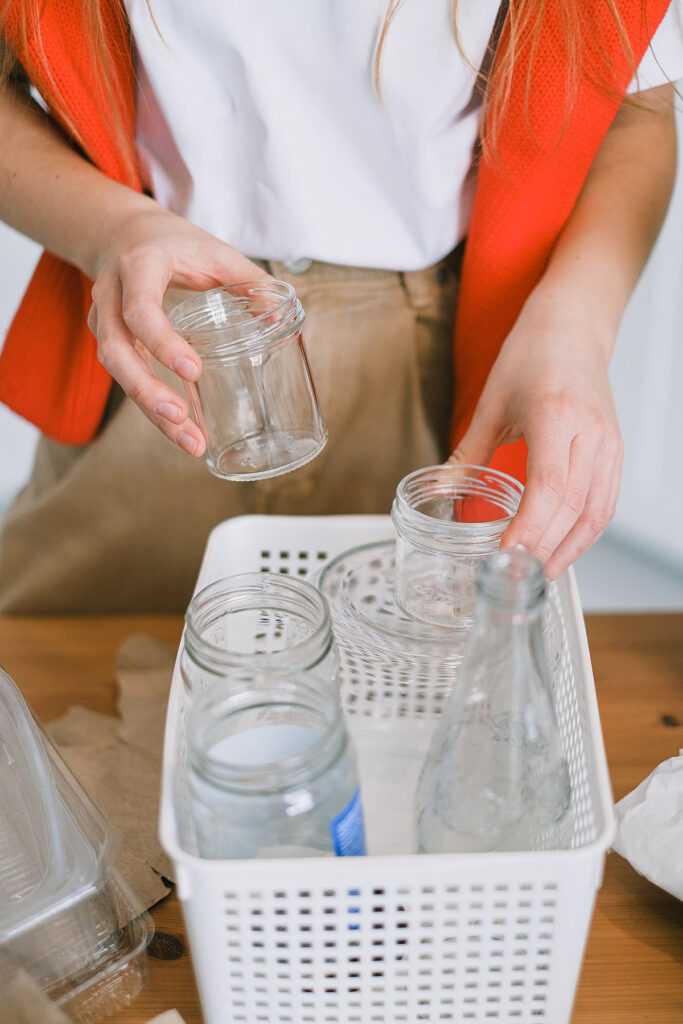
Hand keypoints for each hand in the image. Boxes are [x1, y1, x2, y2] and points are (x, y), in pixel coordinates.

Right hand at [87, 197, 270, 454]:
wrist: (119, 233)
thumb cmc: (171, 243)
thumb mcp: (212, 250)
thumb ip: (248, 280)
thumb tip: (280, 319)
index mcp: (139, 268)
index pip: (141, 309)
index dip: (162, 342)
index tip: (193, 370)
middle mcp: (111, 297)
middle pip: (117, 352)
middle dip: (147, 391)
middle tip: (181, 418)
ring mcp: (104, 322)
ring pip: (116, 373)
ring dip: (150, 410)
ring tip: (189, 441)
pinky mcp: (109, 342)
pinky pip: (125, 379)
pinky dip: (152, 407)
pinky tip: (181, 429)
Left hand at [448, 295, 622, 578]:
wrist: (573, 327)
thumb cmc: (533, 355)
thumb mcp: (491, 402)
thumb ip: (469, 453)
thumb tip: (444, 491)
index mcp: (556, 417)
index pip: (550, 487)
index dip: (530, 528)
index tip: (507, 556)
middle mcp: (590, 433)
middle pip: (574, 508)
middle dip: (545, 549)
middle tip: (515, 579)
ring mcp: (608, 444)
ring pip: (596, 512)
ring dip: (569, 550)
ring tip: (537, 574)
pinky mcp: (614, 451)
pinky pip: (605, 503)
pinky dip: (584, 533)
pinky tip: (560, 548)